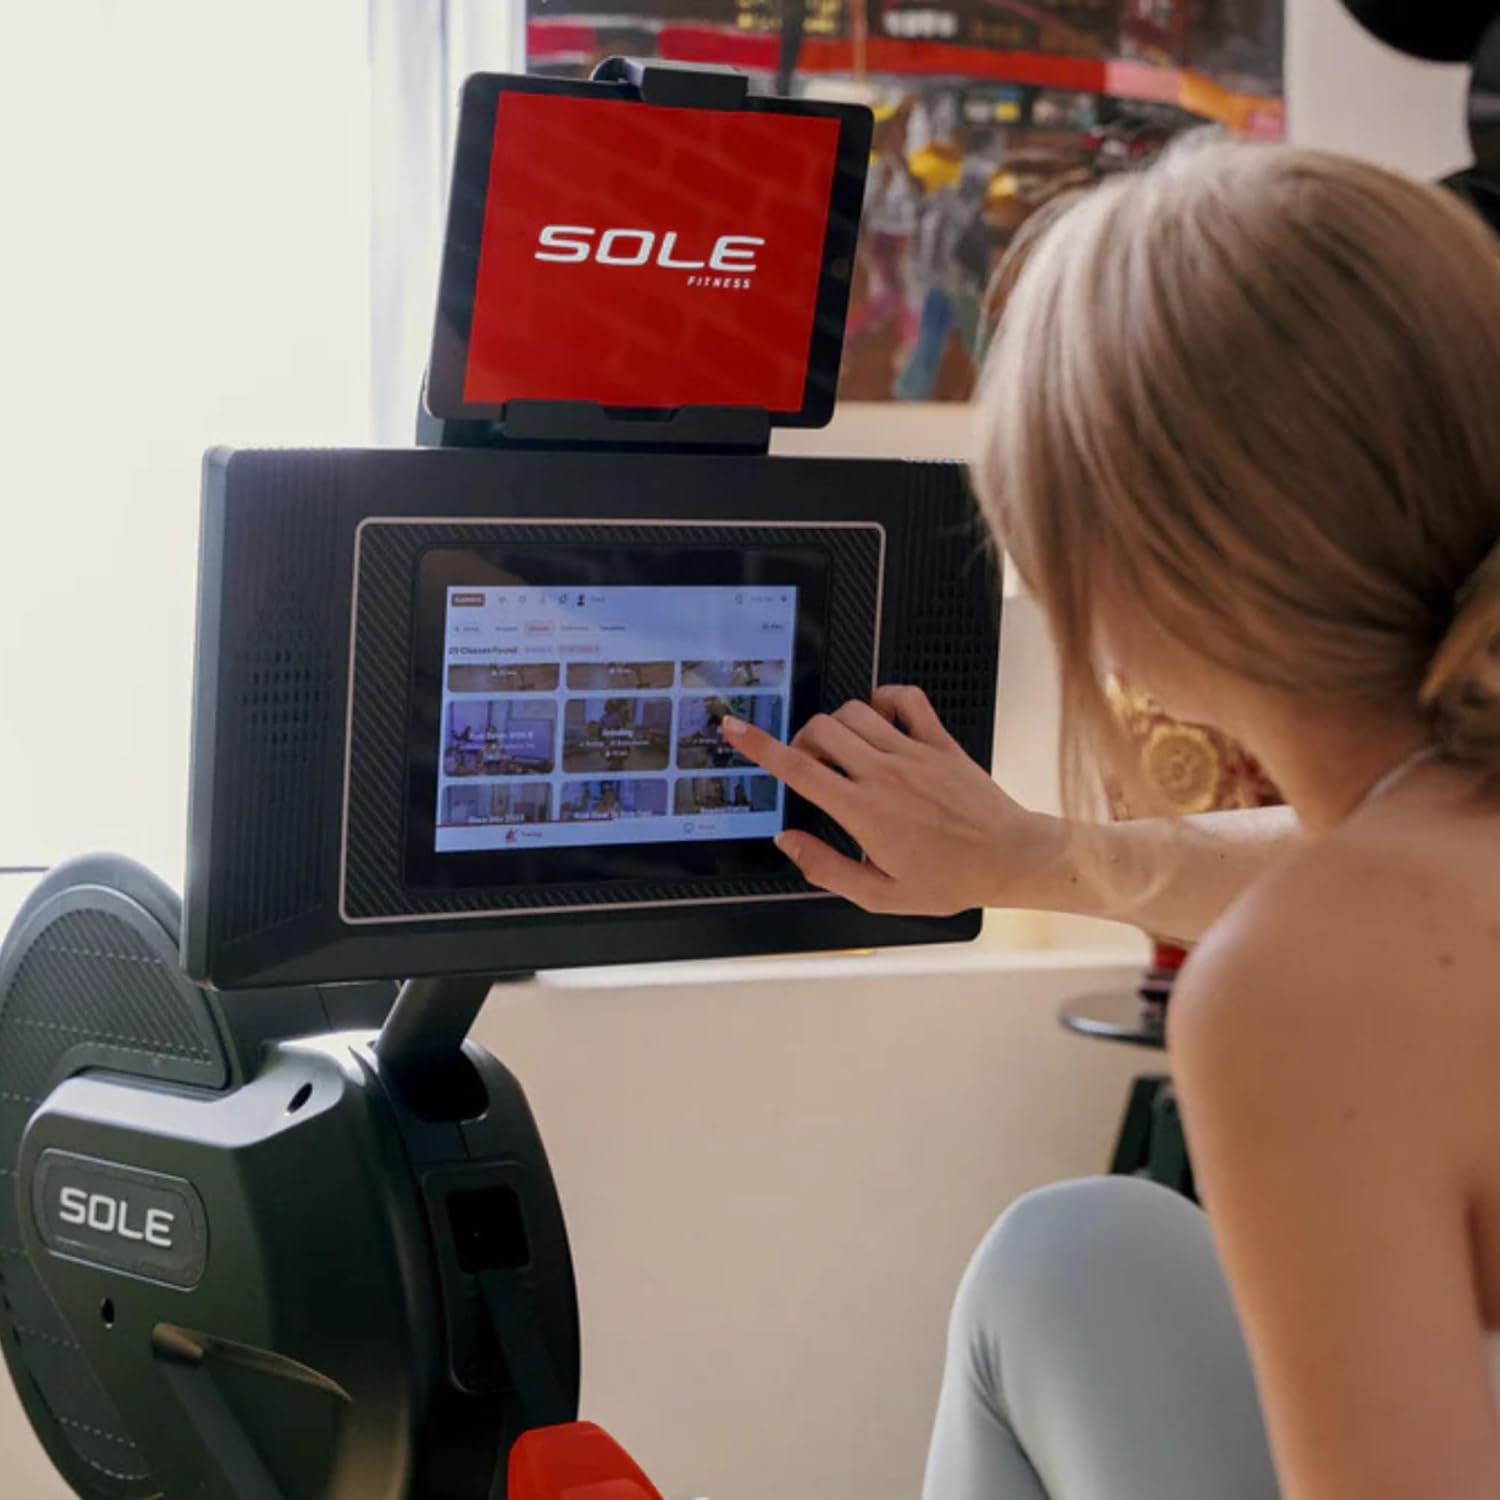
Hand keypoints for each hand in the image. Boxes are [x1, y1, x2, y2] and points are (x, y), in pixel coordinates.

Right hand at [721, 685, 1048, 915]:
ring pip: (855, 711)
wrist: (1011, 860)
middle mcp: (883, 773)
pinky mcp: (940, 741)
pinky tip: (882, 719)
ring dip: (838, 724)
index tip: (735, 727)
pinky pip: (906, 698)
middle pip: (821, 729)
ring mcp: (913, 752)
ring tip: (844, 751)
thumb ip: (826, 868)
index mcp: (863, 812)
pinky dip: (886, 697)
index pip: (798, 768)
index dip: (760, 745)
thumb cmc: (950, 881)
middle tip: (810, 766)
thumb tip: (788, 840)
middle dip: (802, 740)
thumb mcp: (880, 895)